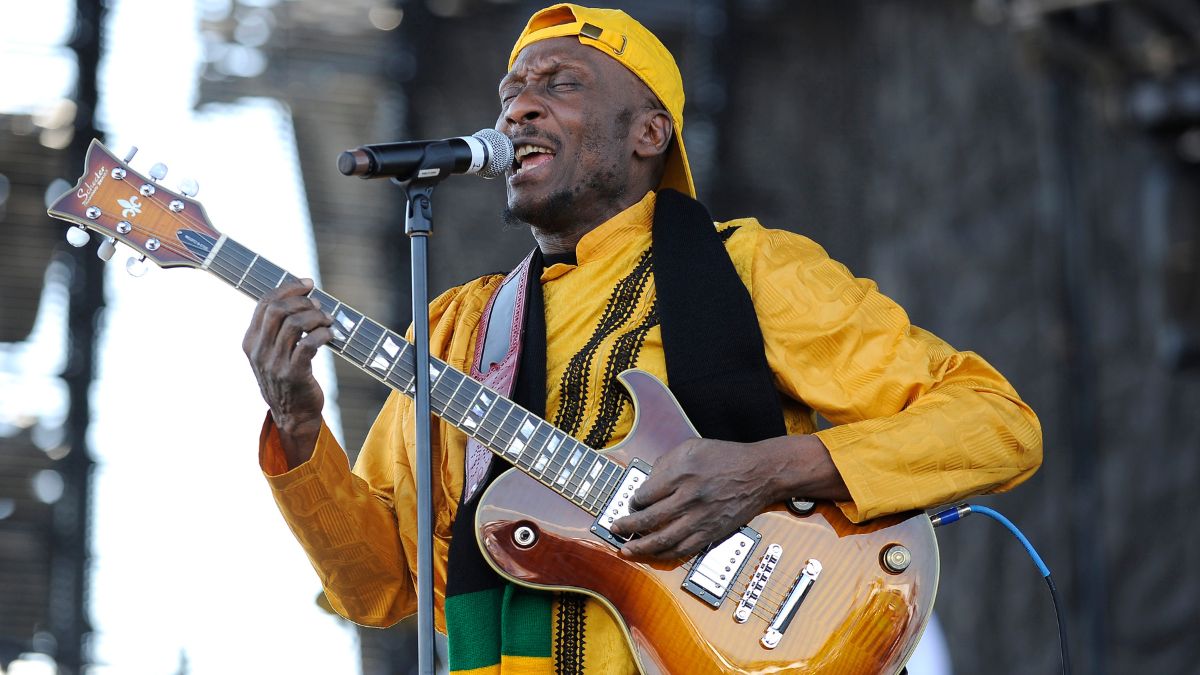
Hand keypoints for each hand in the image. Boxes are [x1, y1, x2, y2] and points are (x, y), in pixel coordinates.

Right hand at [242, 277, 333, 466]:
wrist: (293, 416)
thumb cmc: (288, 378)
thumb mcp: (272, 353)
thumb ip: (278, 329)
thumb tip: (303, 295)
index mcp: (250, 342)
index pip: (264, 303)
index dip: (288, 288)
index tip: (308, 284)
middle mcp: (259, 352)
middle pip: (278, 310)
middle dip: (303, 302)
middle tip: (319, 306)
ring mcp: (274, 364)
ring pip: (295, 324)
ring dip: (317, 317)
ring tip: (328, 321)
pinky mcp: (294, 374)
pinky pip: (309, 343)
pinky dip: (323, 333)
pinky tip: (331, 335)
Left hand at [609, 435, 848, 560]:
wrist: (759, 474)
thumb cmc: (725, 457)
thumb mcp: (692, 447)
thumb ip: (666, 462)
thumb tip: (648, 481)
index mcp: (682, 474)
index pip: (646, 494)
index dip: (633, 501)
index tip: (630, 503)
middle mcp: (689, 498)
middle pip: (649, 519)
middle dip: (627, 527)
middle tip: (614, 528)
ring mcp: (700, 518)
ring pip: (664, 540)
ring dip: (641, 547)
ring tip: (625, 550)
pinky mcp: (711, 533)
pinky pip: (683, 550)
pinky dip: (665, 554)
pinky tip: (653, 555)